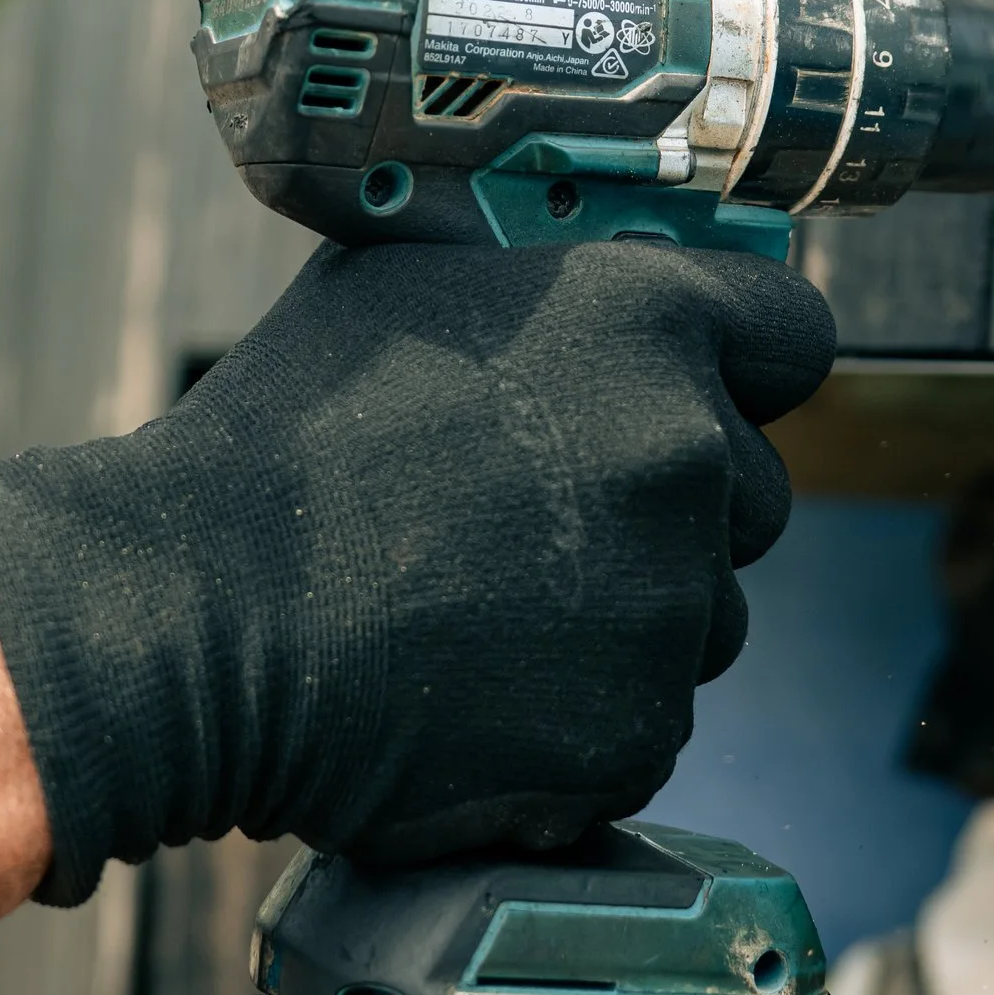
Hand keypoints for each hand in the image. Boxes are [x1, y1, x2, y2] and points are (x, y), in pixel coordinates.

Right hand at [0, 240, 835, 894]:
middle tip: (542, 517)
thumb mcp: (406, 283)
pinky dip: (581, 713)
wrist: (200, 615)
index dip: (742, 363)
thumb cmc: (282, 442)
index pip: (793, 333)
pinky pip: (645, 717)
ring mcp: (670, 605)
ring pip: (699, 613)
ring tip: (487, 604)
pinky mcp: (635, 730)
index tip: (702, 387)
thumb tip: (590, 264)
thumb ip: (538, 277)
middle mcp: (684, 456)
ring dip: (627, 614)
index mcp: (646, 323)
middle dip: (668, 504)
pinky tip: (480, 683)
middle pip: (747, 489)